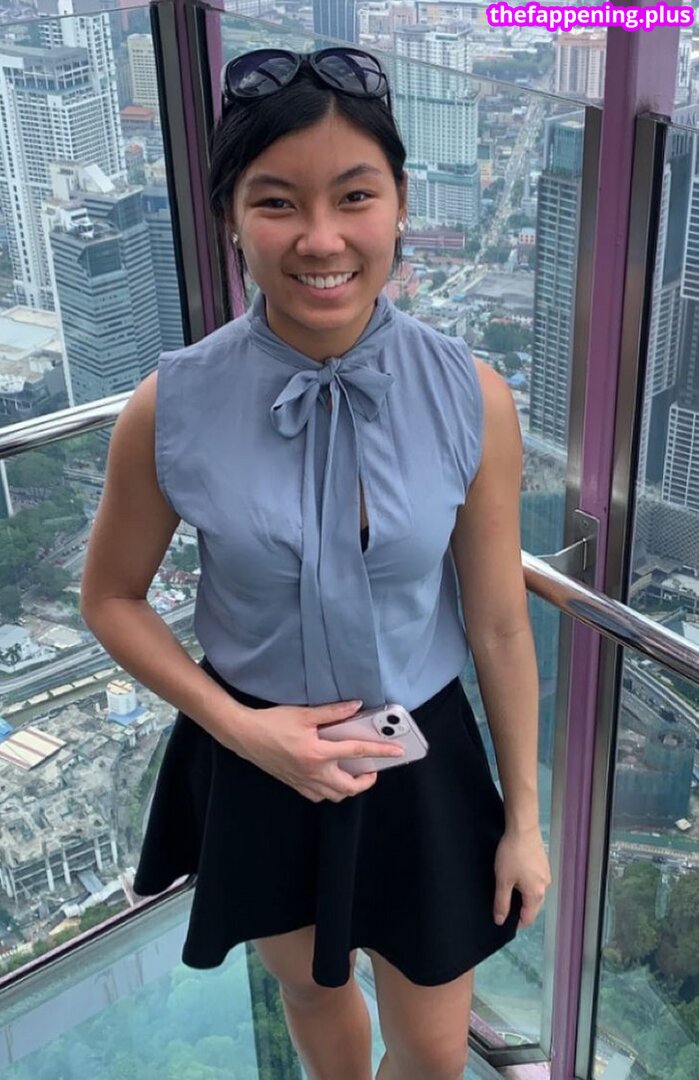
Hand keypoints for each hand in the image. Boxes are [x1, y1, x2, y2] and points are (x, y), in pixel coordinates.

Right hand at [228, 699, 404, 802]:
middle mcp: (312, 772)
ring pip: (334, 796)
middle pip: (349, 788)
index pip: (356, 753)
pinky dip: (330, 791)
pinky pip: (318, 796)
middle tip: (372, 769)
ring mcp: (303, 782)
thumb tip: (356, 705)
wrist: (244, 736)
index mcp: (317, 753)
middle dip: (366, 782)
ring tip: (353, 773)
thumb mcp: (304, 714)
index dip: (380, 751)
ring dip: (348, 788)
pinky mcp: (294, 785)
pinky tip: (330, 776)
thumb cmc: (272, 723)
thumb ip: (333, 712)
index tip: (397, 752)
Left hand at [493, 824, 550, 929]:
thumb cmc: (512, 854)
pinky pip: (536, 881)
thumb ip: (502, 902)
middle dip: (520, 909)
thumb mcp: (503, 880)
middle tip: (504, 903)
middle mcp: (545, 886)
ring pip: (535, 893)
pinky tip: (517, 875)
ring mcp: (546, 874)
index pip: (528, 918)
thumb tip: (500, 921)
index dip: (516, 923)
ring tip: (509, 888)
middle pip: (533, 906)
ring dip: (523, 895)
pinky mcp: (544, 864)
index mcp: (536, 894)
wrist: (523, 828)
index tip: (504, 920)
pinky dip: (527, 884)